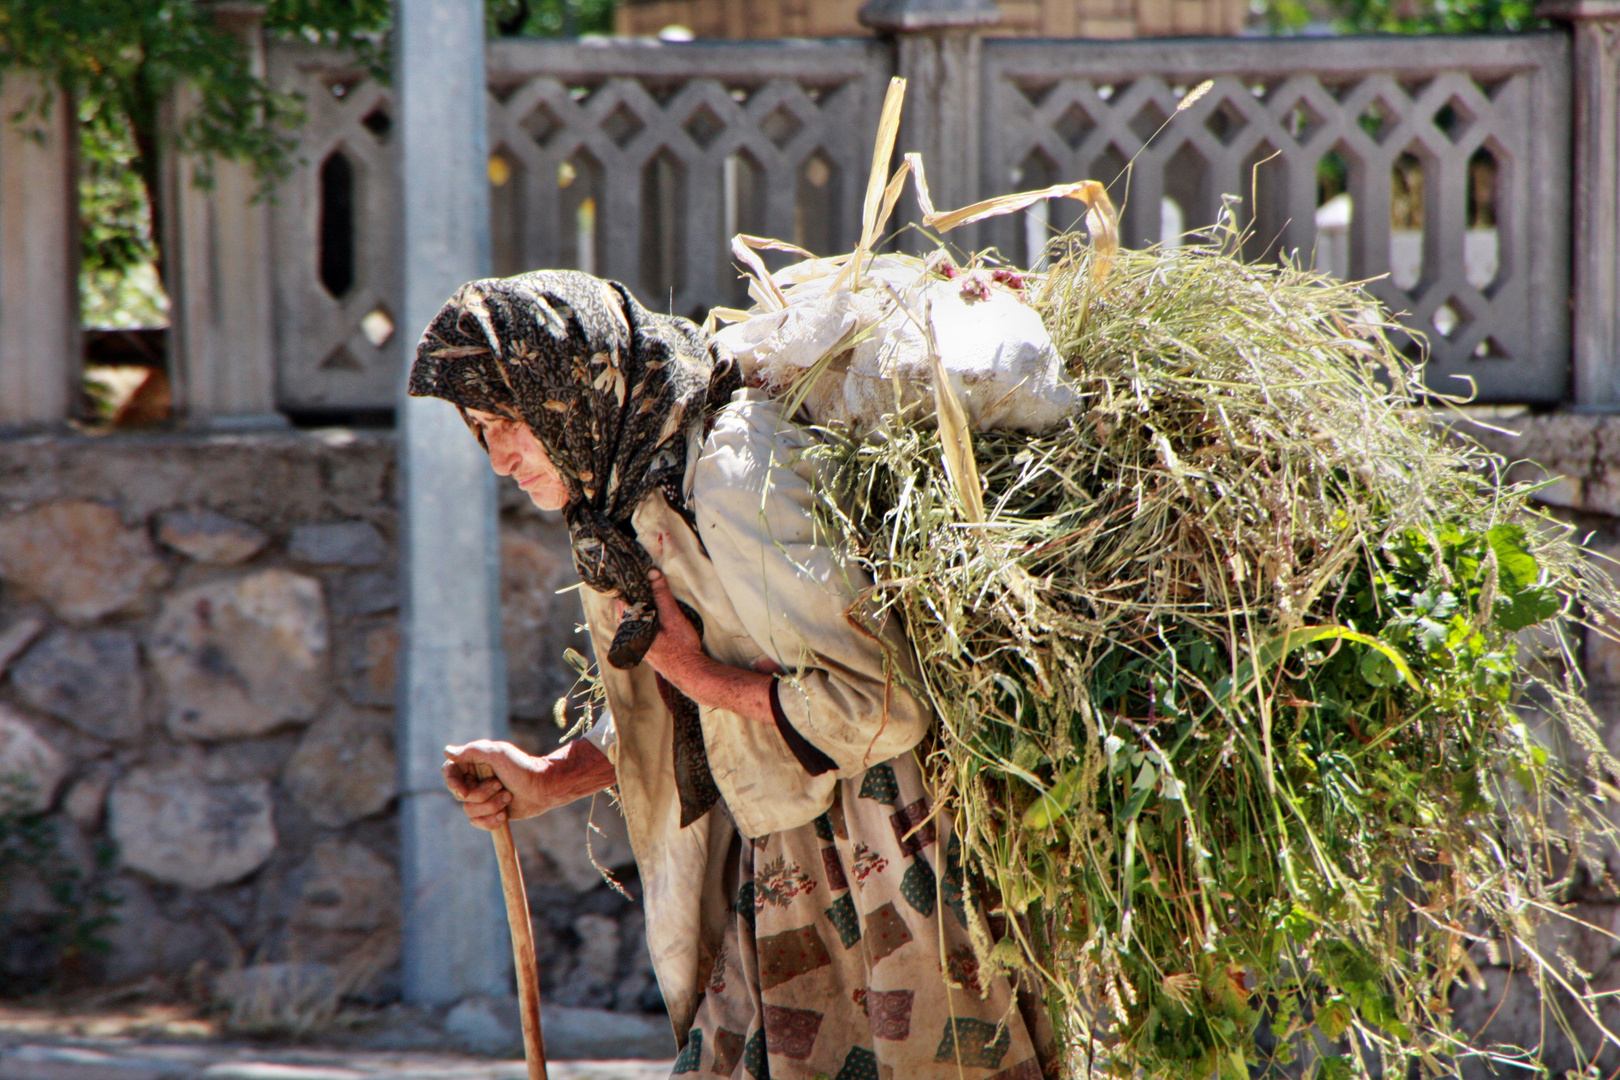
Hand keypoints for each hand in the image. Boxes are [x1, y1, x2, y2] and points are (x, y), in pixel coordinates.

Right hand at [442, 738, 616, 831]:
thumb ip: (472, 751)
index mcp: (474, 763)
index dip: (453, 783)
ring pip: (469, 810)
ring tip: (508, 797)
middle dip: (481, 794)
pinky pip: (477, 822)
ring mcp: (482, 797)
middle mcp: (475, 780)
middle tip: (501, 785)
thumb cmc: (522, 767)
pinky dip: (490, 820)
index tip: (464, 790)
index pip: (449, 772)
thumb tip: (447, 751)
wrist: (544, 788)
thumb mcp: (498, 754)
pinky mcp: (490, 812)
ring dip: (490, 806)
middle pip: (459, 795)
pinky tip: (504, 815)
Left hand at [616, 567, 775, 723]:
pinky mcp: (643, 648)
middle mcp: (630, 637)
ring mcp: (635, 644)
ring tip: (647, 595)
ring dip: (636, 609)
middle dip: (631, 597)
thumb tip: (652, 573)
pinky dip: (640, 619)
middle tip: (642, 582)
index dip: (626, 588)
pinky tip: (651, 615)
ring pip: (629, 621)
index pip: (620, 602)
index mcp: (632, 628)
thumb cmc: (681, 647)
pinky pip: (635, 629)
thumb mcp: (673, 617)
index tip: (634, 576)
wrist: (689, 672)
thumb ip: (662, 595)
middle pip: (623, 611)